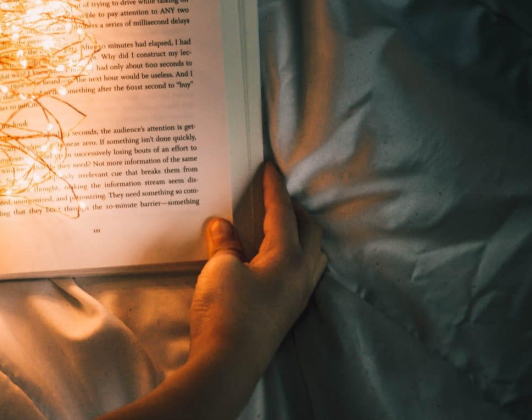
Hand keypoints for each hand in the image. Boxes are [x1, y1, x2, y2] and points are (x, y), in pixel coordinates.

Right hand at [188, 161, 326, 379]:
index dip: (275, 189)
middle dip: (295, 211)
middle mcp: (301, 275)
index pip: (284, 214)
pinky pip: (300, 273)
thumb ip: (225, 243)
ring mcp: (297, 297)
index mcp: (289, 257)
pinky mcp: (286, 313)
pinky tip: (271, 260)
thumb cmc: (227, 310)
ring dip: (299, 236)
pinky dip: (291, 257)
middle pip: (309, 233)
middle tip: (276, 197)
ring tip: (279, 227)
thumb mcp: (220, 268)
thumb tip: (223, 225)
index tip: (271, 169)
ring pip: (311, 256)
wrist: (227, 362)